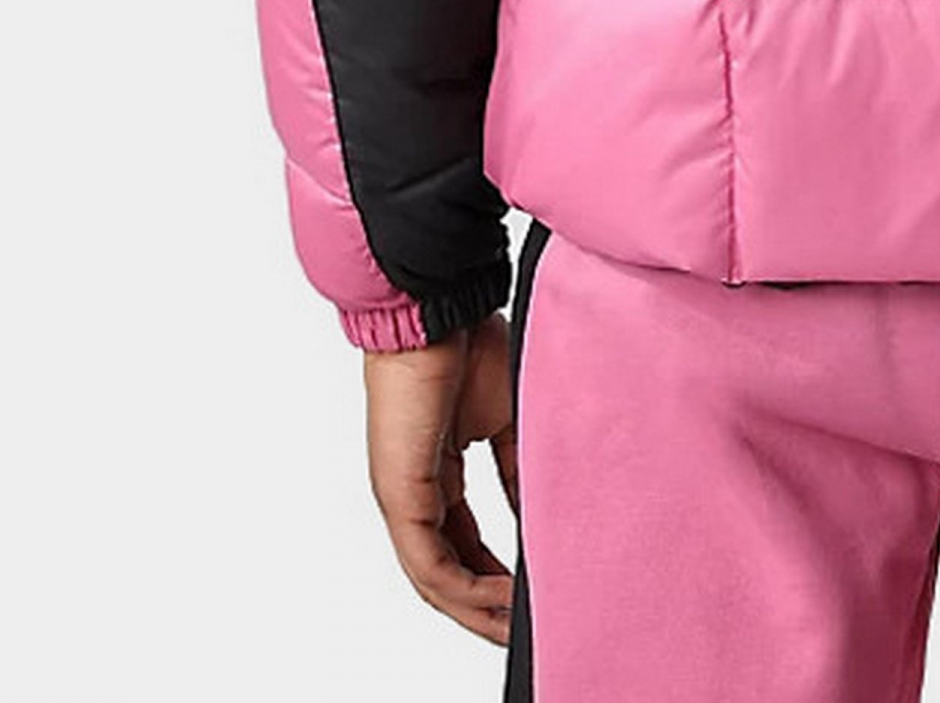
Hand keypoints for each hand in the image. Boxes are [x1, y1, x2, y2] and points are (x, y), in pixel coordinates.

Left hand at [362, 312, 520, 645]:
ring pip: (436, 579)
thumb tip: (539, 510)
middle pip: (448, 572)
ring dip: (477, 609)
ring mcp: (402, 498)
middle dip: (486, 607)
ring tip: (516, 627)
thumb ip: (519, 467)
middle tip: (523, 629)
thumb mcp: (510, 416)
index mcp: (437, 472)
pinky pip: (429, 563)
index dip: (496, 574)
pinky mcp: (400, 495)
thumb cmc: (469, 342)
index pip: (464, 541)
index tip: (530, 593)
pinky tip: (499, 599)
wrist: (437, 308)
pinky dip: (465, 590)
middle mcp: (414, 493)